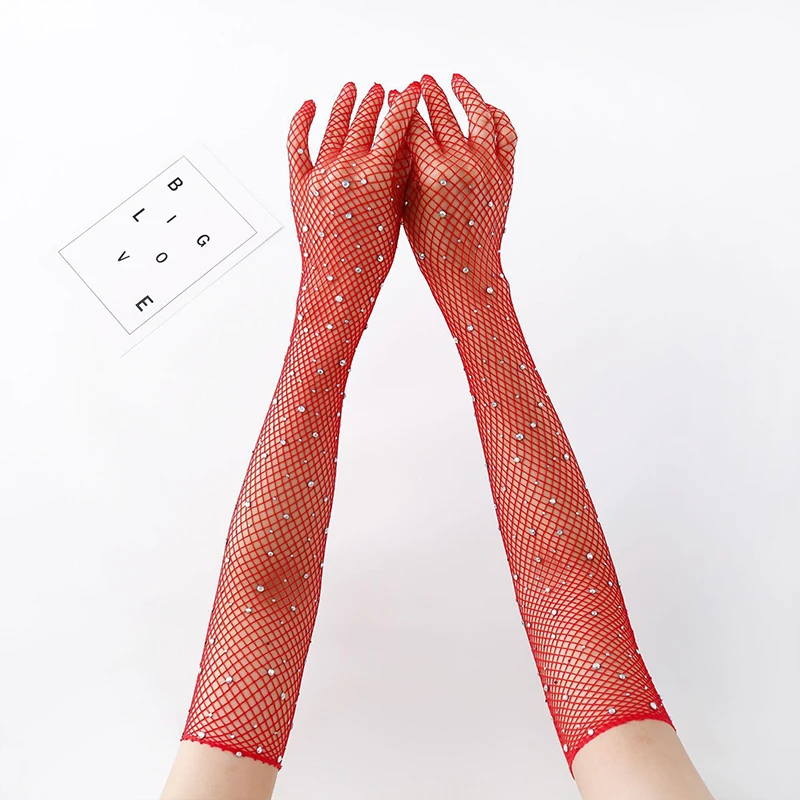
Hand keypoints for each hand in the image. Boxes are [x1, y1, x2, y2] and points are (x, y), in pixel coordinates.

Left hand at [287, 81, 420, 295]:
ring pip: (332, 127)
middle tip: (380, 90)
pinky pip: (297, 144)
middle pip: (362, 121)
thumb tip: (405, 143)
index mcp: (377, 173)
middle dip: (374, 102)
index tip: (412, 90)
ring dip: (344, 106)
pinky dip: (301, 121)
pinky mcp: (299, 184)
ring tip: (351, 90)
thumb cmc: (374, 256)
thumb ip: (400, 175)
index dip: (406, 103)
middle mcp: (347, 166)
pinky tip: (308, 106)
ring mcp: (320, 173)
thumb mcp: (396, 212)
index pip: (395, 124)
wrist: (340, 281)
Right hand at [400, 73, 516, 294]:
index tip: (394, 95)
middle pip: (443, 114)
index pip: (414, 126)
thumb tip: (403, 133)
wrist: (466, 269)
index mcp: (433, 174)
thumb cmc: (430, 244)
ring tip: (454, 80)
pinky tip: (483, 107)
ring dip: (465, 92)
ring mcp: (488, 166)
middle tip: (420, 82)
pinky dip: (495, 115)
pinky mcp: (505, 172)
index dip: (402, 108)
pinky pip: (505, 132)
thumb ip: (407, 167)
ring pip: (479, 114)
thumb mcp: (407, 204)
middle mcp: (463, 164)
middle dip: (429, 94)